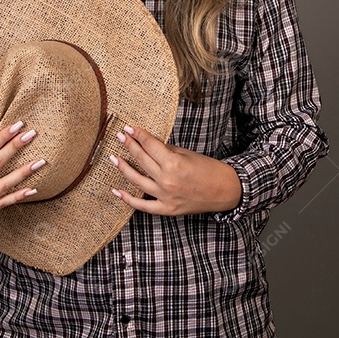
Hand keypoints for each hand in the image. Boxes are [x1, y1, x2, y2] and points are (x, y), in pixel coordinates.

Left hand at [109, 125, 241, 215]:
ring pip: (137, 181)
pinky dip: (129, 199)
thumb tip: (147, 142)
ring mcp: (165, 196)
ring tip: (113, 158)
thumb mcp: (187, 154)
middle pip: (141, 160)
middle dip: (129, 145)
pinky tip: (117, 191)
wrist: (225, 191)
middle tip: (120, 136)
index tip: (129, 128)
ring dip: (123, 168)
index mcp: (174, 163)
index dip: (138, 135)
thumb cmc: (208, 169)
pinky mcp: (167, 209)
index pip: (150, 145)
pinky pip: (143, 206)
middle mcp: (167, 180)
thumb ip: (166, 150)